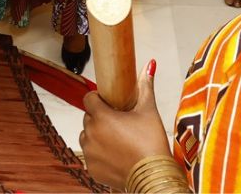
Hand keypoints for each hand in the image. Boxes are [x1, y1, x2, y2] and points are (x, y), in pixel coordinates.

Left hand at [81, 62, 171, 190]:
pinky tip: (115, 154)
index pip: (89, 98)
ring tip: (116, 139)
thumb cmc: (152, 142)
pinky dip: (99, 154)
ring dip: (97, 135)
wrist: (154, 176)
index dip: (99, 99)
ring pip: (87, 136)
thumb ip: (145, 86)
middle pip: (89, 118)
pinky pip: (91, 155)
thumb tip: (150, 64)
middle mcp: (91, 134)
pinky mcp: (92, 169)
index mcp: (101, 117)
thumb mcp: (149, 111)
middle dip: (100, 118)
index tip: (110, 103)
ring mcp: (90, 153)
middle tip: (118, 123)